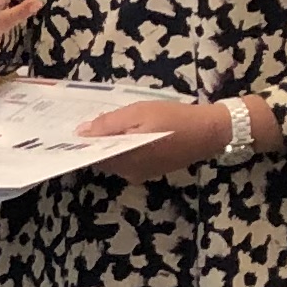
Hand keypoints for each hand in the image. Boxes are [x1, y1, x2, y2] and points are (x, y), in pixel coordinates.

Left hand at [87, 100, 237, 180]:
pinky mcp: (150, 172)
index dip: (85, 142)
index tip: (77, 127)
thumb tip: (82, 132)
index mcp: (125, 160)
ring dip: (113, 144)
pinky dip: (126, 148)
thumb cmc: (174, 118)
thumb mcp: (139, 112)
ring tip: (116, 123)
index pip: (92, 155)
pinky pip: (129, 161)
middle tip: (98, 119)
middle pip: (103, 158)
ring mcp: (140, 175)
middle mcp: (129, 173)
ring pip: (116, 159)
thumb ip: (109, 123)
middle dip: (99, 141)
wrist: (208, 132)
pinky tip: (132, 132)